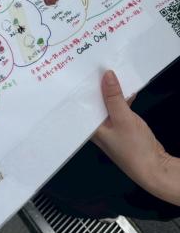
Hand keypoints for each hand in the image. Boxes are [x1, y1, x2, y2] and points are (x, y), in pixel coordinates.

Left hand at [92, 70, 179, 205]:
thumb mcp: (122, 118)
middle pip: (93, 102)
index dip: (79, 88)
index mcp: (90, 128)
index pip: (80, 105)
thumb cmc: (133, 147)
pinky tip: (126, 86)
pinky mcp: (122, 125)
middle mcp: (97, 127)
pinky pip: (118, 107)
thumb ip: (114, 96)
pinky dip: (121, 98)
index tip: (77, 70)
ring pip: (106, 103)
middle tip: (93, 65)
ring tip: (107, 70)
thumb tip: (106, 74)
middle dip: (95, 86)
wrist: (155, 167)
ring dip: (110, 91)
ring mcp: (110, 126)